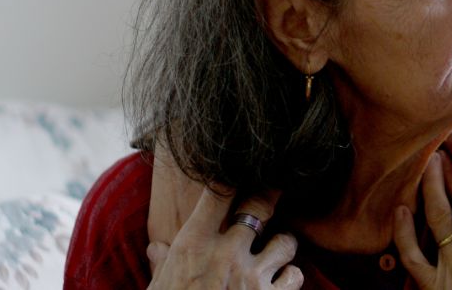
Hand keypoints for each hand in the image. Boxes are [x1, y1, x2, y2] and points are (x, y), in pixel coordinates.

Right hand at [147, 187, 303, 288]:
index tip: (240, 173)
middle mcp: (226, 254)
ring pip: (286, 241)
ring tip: (274, 253)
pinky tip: (279, 283)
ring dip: (282, 246)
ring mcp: (252, 277)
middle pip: (260, 205)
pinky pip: (295, 275)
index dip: (231, 177)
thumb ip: (162, 266)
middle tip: (276, 191)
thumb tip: (156, 247)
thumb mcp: (159, 289)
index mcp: (192, 246)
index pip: (217, 192)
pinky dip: (290, 278)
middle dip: (270, 196)